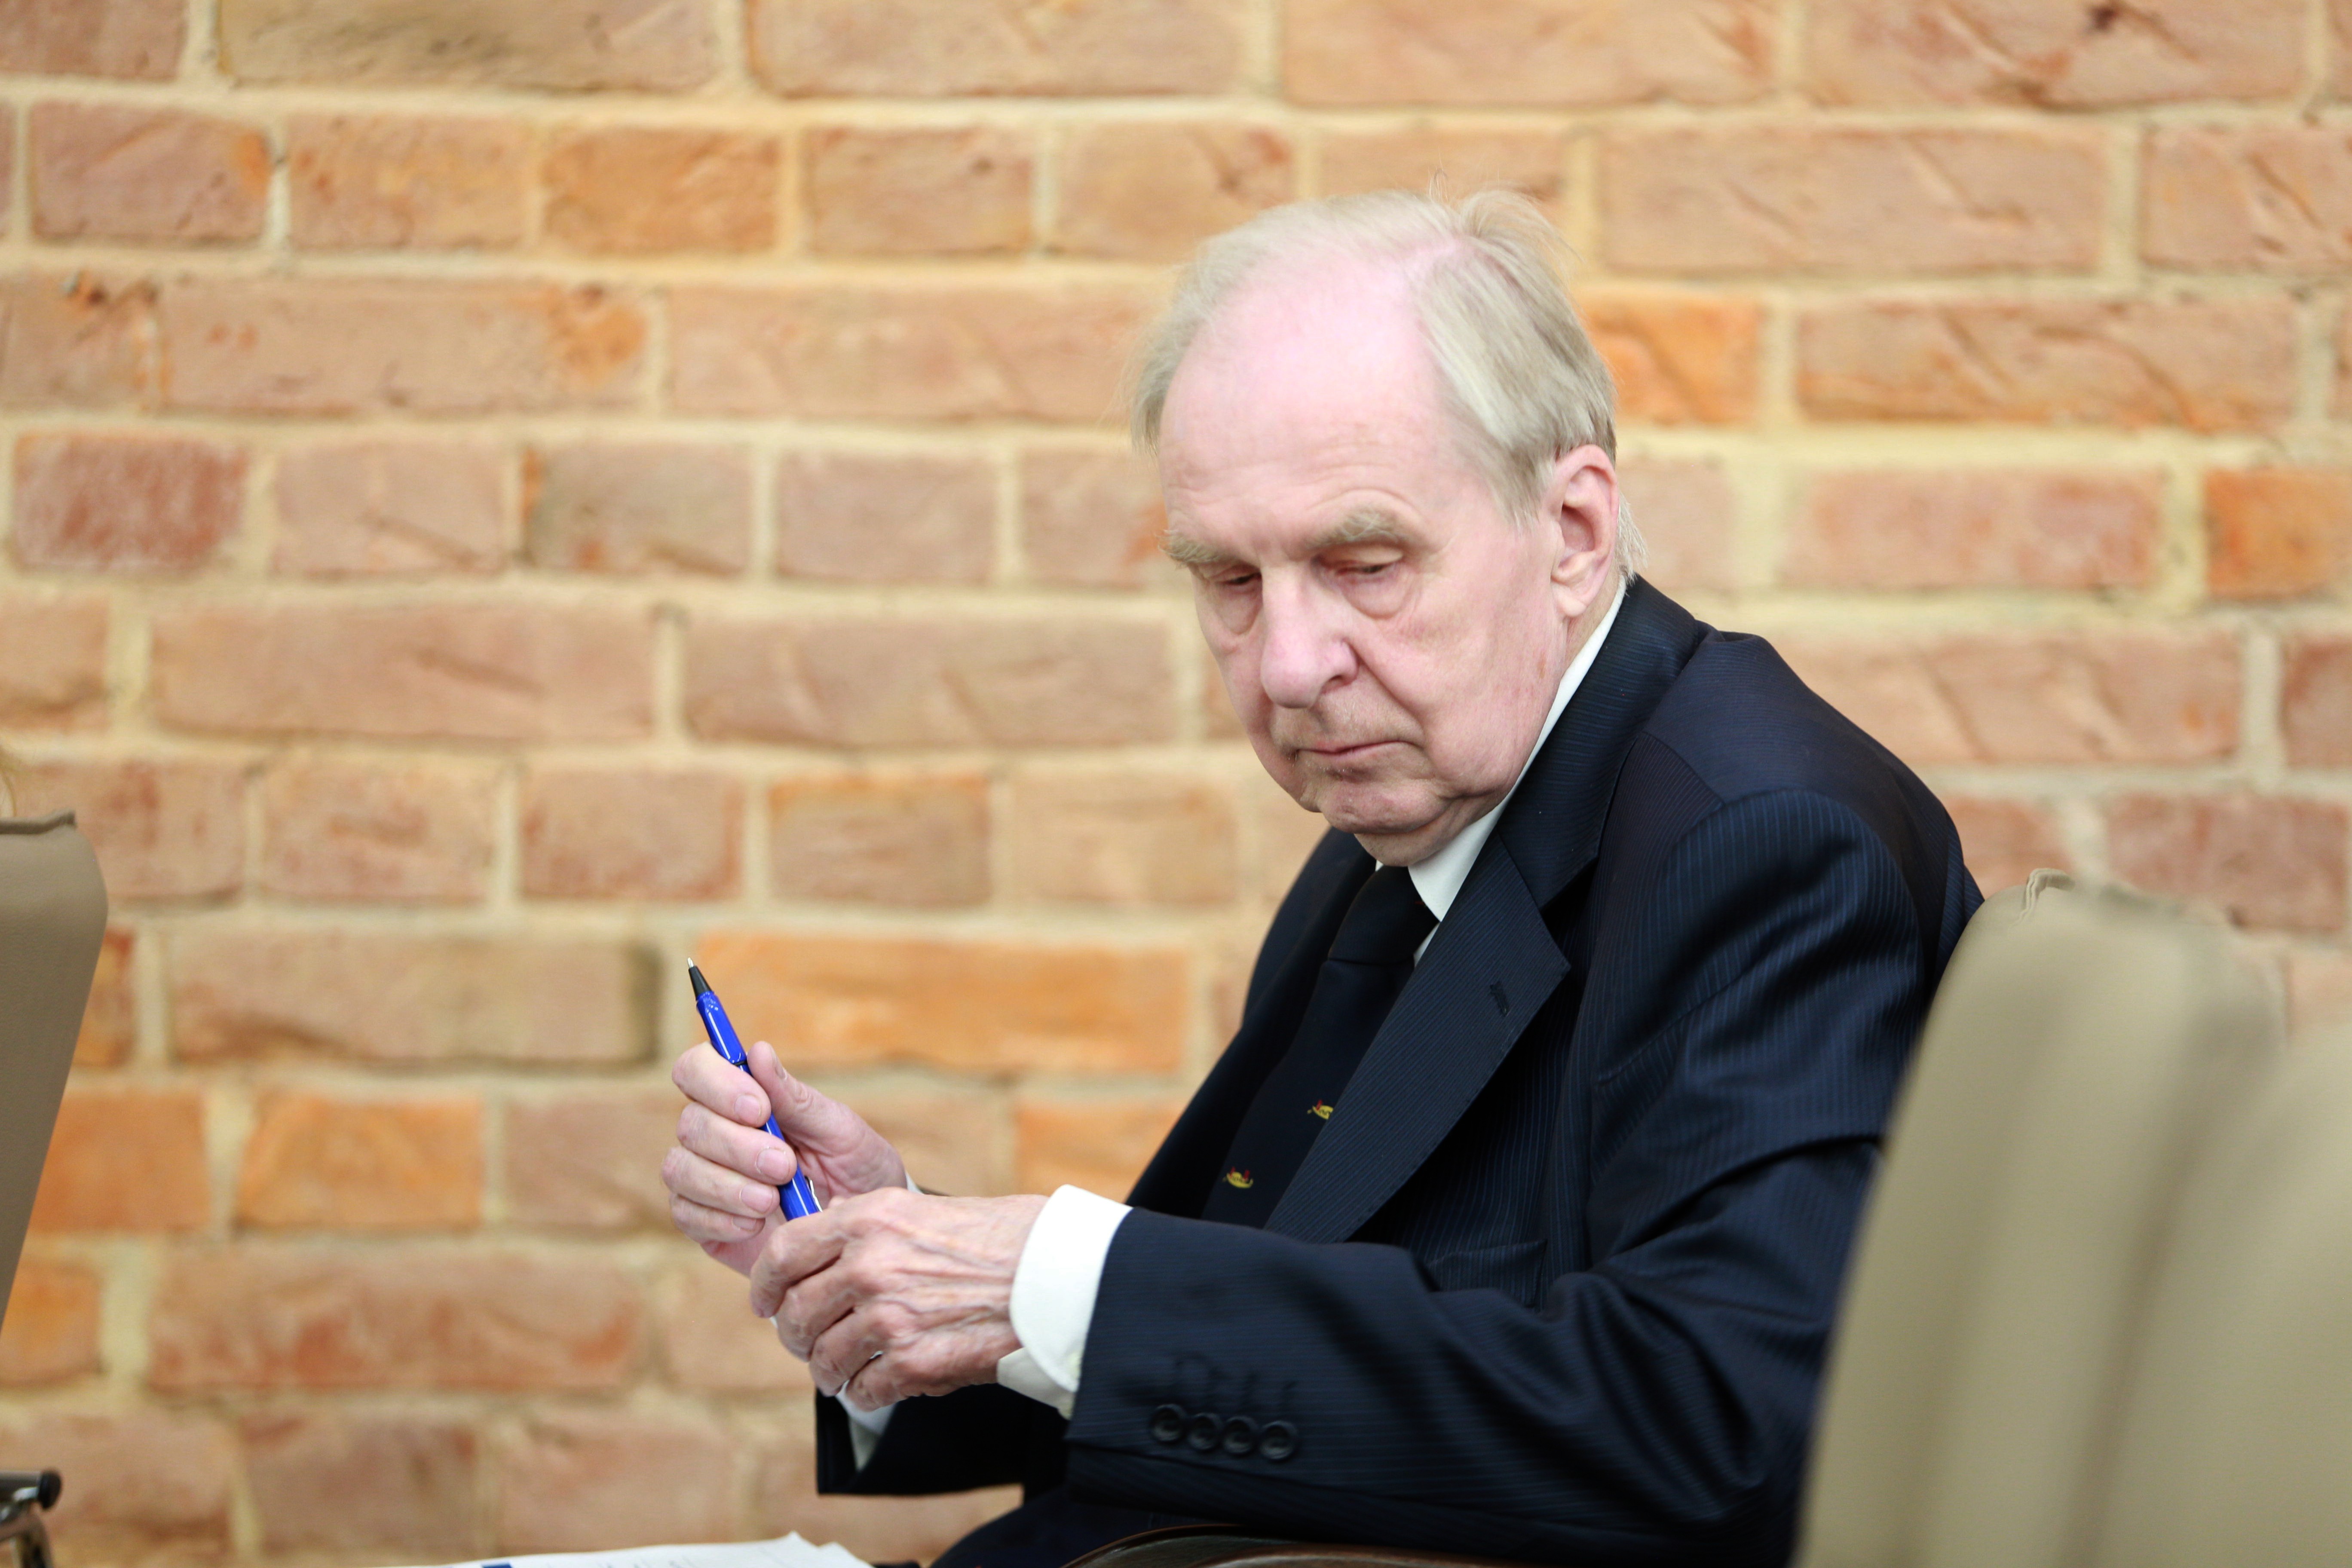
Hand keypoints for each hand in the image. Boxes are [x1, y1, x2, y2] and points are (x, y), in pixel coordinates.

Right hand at [664, 1038, 907, 1276]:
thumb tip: (758, 1050)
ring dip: (727, 1185)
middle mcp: (714, 1134)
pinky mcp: (702, 1222)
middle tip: (785, 1166)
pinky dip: (722, 1220)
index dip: (717, 1083)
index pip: (697, 1069)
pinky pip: (687, 1215)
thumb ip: (795, 1097)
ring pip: (681, 1169)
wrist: (860, 1231)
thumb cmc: (855, 1169)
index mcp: (743, 1098)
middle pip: (690, 1123)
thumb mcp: (838, 1131)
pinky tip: (757, 1226)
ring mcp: (703, 1178)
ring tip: (772, 1201)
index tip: (759, 1109)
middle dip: (738, 1146)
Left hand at [753, 1187, 1048, 1408]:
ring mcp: (888, 1318)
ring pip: (822, 1359)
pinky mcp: (912, 1364)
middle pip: (795, 1313)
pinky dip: (864, 1394)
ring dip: (827, 1370)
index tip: (765, 1300)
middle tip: (807, 1341)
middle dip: (795, 1335)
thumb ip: (868, 1222)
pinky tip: (880, 1383)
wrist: (1056, 1277)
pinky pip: (860, 1391)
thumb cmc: (1001, 1237)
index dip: (764, 1283)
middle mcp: (869, 1266)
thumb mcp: (923, 1207)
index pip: (783, 1253)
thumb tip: (826, 1232)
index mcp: (869, 1218)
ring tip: (842, 1370)